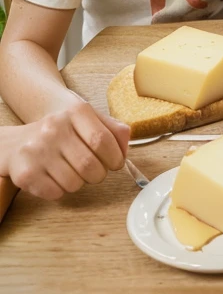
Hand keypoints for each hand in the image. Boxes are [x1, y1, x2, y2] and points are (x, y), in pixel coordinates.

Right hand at [0, 102, 128, 199]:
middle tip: (96, 172)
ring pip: (74, 182)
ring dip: (80, 183)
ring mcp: (37, 150)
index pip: (103, 139)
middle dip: (99, 174)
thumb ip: (112, 130)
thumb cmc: (60, 133)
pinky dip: (61, 191)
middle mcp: (54, 128)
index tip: (116, 163)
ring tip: (74, 173)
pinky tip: (56, 179)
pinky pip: (55, 193)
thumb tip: (126, 149)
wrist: (15, 144)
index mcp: (75, 111)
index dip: (115, 157)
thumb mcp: (86, 121)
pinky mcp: (25, 173)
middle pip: (90, 164)